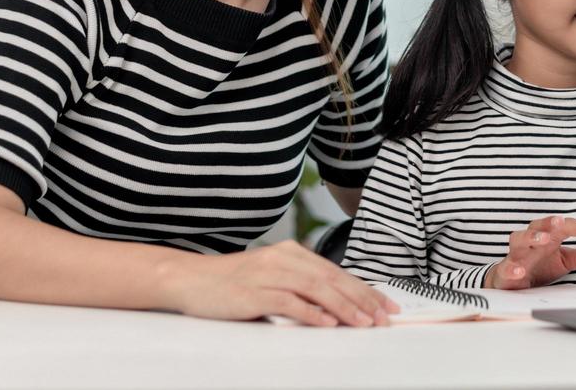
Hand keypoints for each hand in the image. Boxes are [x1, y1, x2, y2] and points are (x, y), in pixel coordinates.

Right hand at [162, 240, 399, 326]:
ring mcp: (269, 273)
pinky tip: (328, 323)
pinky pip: (290, 302)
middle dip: (362, 299)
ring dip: (345, 307)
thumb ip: (299, 285)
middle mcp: (284, 258)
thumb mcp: (270, 277)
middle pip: (333, 278)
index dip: (364, 289)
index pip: (336, 272)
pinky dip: (312, 313)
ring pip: (317, 289)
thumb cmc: (230, 283)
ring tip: (364, 323)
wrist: (190, 279)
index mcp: (291, 252)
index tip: (385, 305)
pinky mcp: (254, 291)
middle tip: (384, 317)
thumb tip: (335, 305)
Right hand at [484, 215, 575, 288]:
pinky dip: (512, 267)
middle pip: (537, 225)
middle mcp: (531, 241)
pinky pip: (506, 267)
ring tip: (543, 239)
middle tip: (560, 222)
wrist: (514, 283)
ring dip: (530, 237)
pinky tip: (521, 271)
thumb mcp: (563, 262)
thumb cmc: (540, 266)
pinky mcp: (505, 271)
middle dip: (548, 222)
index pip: (564, 226)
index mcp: (548, 236)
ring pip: (518, 239)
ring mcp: (516, 254)